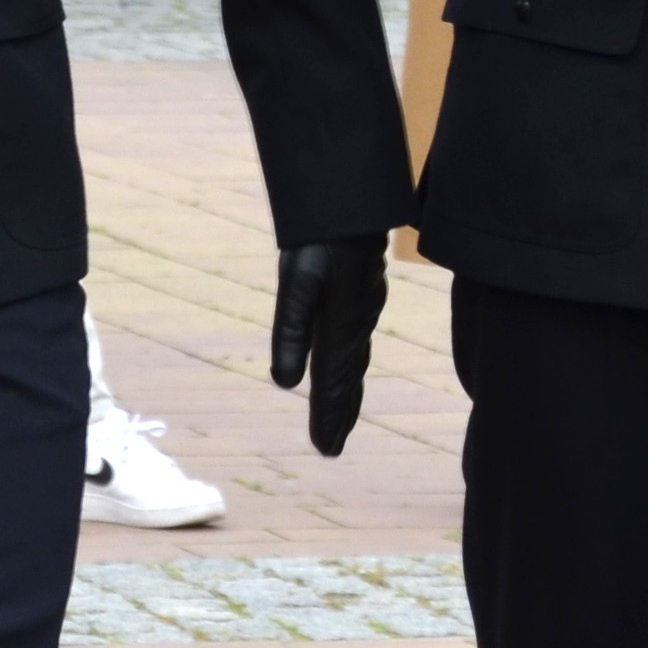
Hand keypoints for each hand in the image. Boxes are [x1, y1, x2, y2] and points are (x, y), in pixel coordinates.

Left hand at [269, 236, 386, 457]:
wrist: (353, 197)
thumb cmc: (322, 236)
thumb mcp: (299, 280)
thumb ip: (292, 330)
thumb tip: (285, 383)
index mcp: (342, 327)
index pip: (333, 384)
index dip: (328, 418)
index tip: (324, 450)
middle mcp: (357, 324)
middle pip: (348, 380)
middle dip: (340, 415)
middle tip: (330, 448)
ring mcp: (363, 309)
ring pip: (355, 364)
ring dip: (347, 395)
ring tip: (340, 421)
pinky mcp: (362, 296)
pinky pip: (357, 344)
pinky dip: (351, 368)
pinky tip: (348, 368)